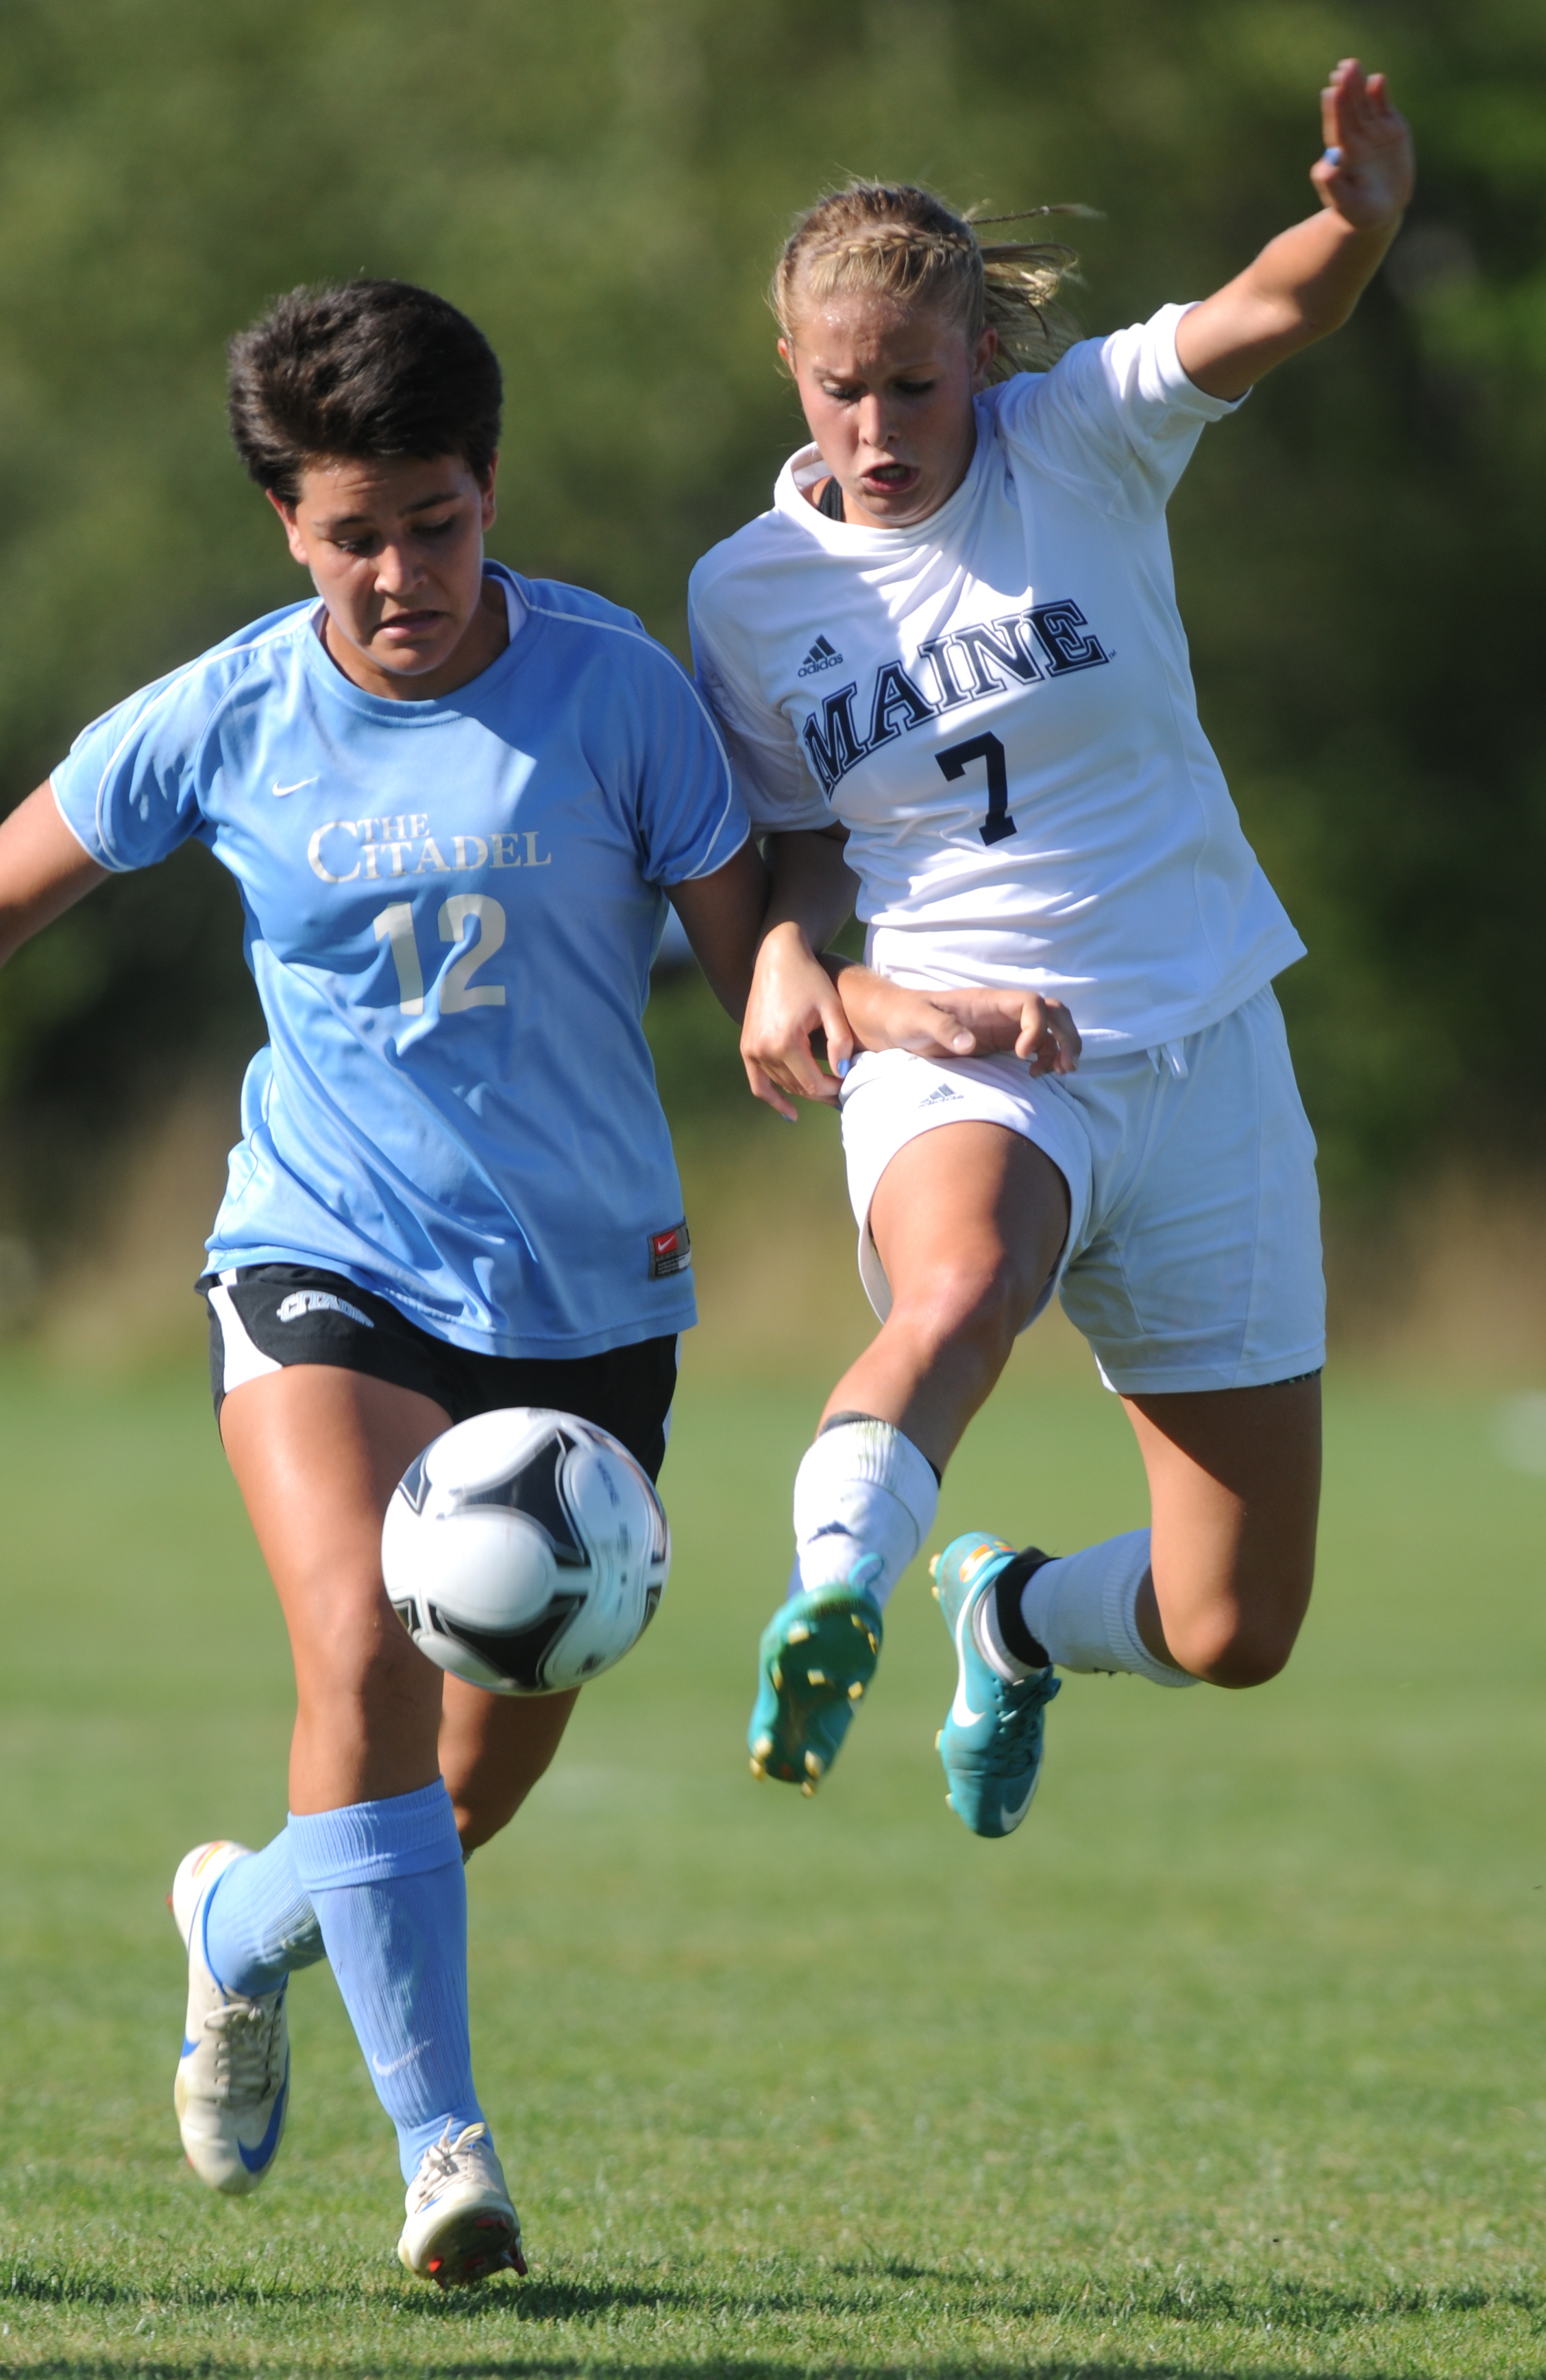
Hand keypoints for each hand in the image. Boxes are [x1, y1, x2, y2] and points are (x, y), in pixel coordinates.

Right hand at [739, 922, 855, 1119]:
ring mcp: (751, 1050)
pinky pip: (758, 1082)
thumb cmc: (810, 978)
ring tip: (826, 1094)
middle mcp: (763, 1050)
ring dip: (804, 1092)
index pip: (813, 1084)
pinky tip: (790, 1113)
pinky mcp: (747, 1046)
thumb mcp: (832, 1007)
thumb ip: (841, 1042)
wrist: (778, 957)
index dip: (833, 1089)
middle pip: (797, 1087)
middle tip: (843, 1094)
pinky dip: (772, 1097)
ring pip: (781, 1085)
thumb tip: (842, 1074)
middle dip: (822, 1093)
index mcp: (785, 1042)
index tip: (850, 1085)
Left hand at [838, 968, 1080, 1077]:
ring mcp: (1003, 1027)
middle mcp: (1001, 1011)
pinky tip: (1037, 1075)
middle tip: (1066, 1066)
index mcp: (986, 1001)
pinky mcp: (1000, 1043)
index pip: (1030, 1002)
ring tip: (1059, 1072)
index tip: (1021, 1055)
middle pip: (1052, 1011)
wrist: (892, 1022)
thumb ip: (942, 1030)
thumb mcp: (916, 1021)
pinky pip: (1036, 1046)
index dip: (1036, 1027)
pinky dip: (1047, 1058)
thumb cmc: (903, 1016)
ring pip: (1050, 1028)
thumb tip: (969, 1045)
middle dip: (1066, 1035)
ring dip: (1062, 1047)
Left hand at [1311, 59, 1413, 231]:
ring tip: (1352, 65)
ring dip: (1358, 85)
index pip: (1336, 129)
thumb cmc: (1359, 212)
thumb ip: (1335, 189)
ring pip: (1364, 104)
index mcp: (1341, 155)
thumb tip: (1324, 169)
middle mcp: (1354, 139)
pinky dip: (1381, 94)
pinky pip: (1384, 107)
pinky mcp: (1390, 128)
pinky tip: (1378, 80)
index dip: (1334, 111)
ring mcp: (1372, 131)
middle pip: (1349, 111)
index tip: (1330, 92)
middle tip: (1341, 69)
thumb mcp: (1348, 206)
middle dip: (1345, 90)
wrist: (1381, 210)